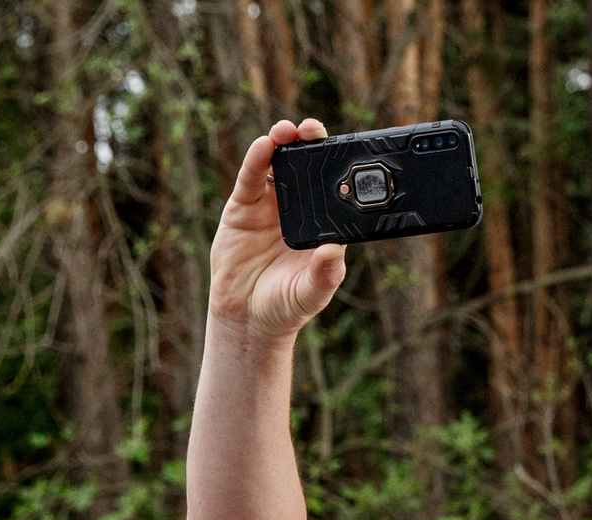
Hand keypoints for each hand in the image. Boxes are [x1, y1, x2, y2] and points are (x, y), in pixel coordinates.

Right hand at [210, 120, 349, 343]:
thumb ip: (324, 274)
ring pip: (278, 164)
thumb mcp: (310, 294)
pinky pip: (251, 178)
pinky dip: (256, 159)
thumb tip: (336, 250)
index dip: (339, 166)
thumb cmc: (285, 305)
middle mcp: (299, 209)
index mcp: (322, 226)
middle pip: (307, 168)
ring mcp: (271, 205)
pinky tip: (263, 146)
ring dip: (283, 143)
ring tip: (287, 131)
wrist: (247, 317)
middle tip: (314, 131)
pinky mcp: (243, 206)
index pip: (334, 189)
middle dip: (311, 144)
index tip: (348, 151)